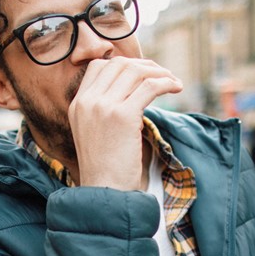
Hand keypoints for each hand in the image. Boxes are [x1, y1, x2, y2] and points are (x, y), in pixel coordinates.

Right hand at [68, 58, 181, 189]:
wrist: (105, 190)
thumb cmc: (106, 167)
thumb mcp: (96, 132)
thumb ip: (104, 110)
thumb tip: (135, 90)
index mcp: (78, 104)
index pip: (98, 66)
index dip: (124, 65)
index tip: (142, 73)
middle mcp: (87, 101)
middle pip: (119, 64)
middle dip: (145, 65)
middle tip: (163, 75)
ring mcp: (103, 107)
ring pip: (136, 72)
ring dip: (159, 72)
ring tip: (173, 81)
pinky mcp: (122, 116)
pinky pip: (149, 86)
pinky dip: (166, 83)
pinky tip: (177, 88)